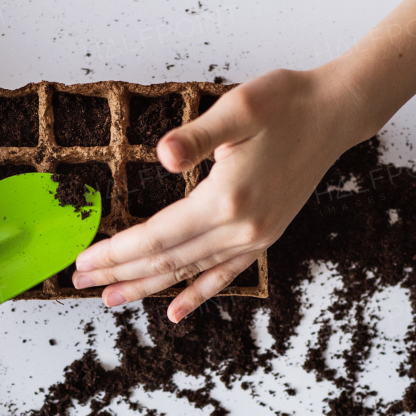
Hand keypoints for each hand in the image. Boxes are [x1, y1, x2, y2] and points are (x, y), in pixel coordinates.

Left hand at [72, 66, 362, 321]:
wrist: (335, 113)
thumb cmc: (286, 102)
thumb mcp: (239, 109)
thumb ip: (197, 136)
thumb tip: (163, 154)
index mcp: (227, 200)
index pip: (156, 237)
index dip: (116, 252)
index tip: (83, 260)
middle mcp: (241, 229)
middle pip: (166, 261)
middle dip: (120, 274)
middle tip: (80, 283)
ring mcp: (254, 238)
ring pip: (189, 272)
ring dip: (147, 287)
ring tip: (110, 299)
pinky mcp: (264, 238)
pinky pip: (223, 276)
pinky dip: (197, 294)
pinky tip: (175, 312)